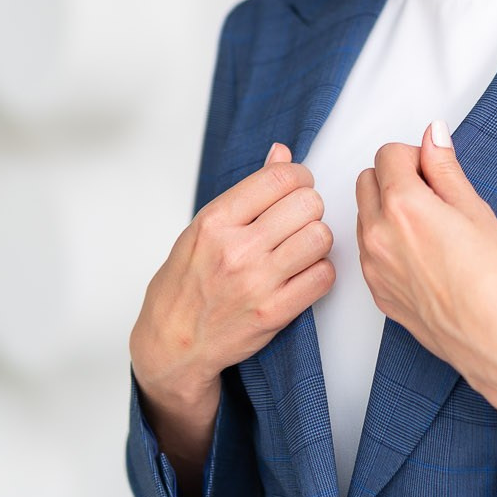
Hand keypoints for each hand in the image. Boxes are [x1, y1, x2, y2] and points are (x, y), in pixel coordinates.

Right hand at [130, 142, 334, 410]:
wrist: (172, 343)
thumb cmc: (185, 284)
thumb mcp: (203, 229)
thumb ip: (246, 192)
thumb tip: (281, 154)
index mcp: (215, 222)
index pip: (279, 178)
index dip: (299, 177)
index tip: (296, 187)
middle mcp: (236, 249)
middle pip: (308, 204)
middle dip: (309, 208)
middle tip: (297, 220)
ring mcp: (257, 282)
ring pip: (321, 237)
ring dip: (317, 240)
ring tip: (300, 247)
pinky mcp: (274, 312)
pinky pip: (323, 277)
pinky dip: (320, 272)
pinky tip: (303, 273)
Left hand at [355, 120, 496, 445]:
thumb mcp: (478, 212)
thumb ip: (446, 169)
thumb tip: (434, 136)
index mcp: (403, 206)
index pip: (388, 154)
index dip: (416, 156)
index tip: (435, 169)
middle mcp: (378, 235)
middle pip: (366, 181)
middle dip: (395, 178)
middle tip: (434, 195)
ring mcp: (374, 267)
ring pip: (364, 217)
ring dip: (387, 210)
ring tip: (432, 229)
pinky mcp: (378, 293)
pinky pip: (369, 253)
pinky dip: (386, 243)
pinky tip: (424, 256)